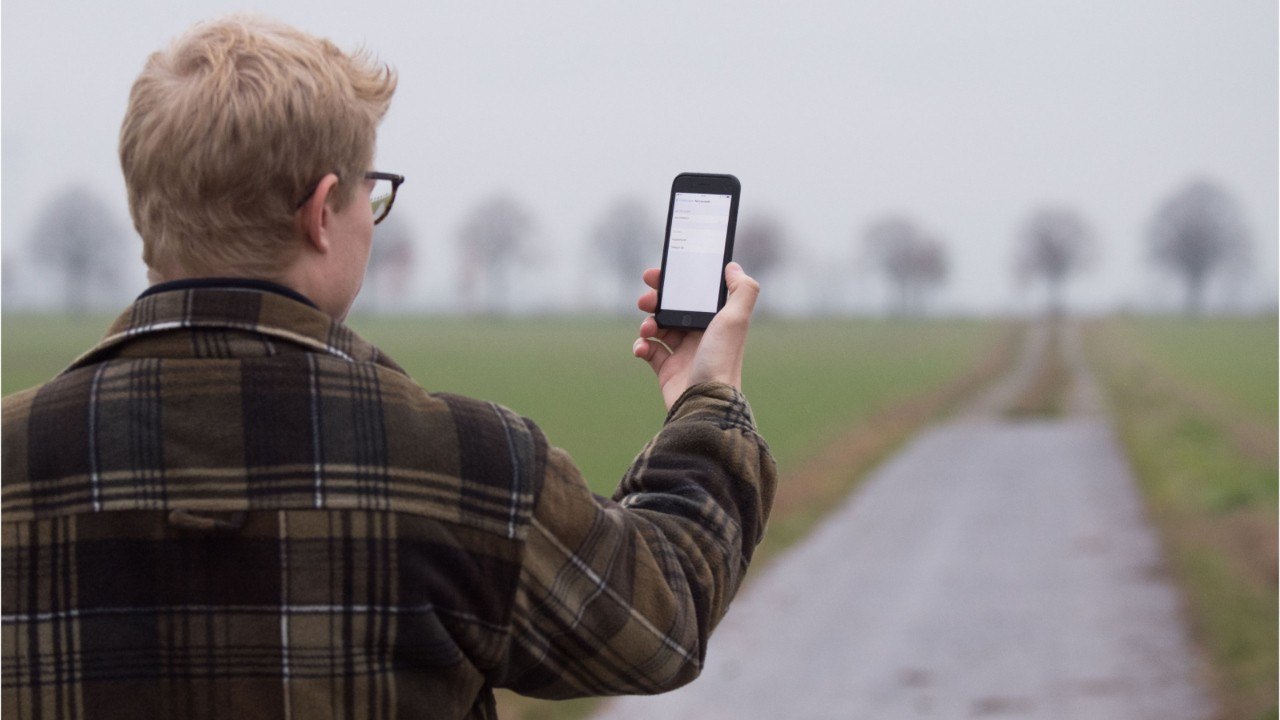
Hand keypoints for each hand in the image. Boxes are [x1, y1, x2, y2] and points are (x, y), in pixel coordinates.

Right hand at [632, 262, 760, 409]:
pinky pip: (649, 350)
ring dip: (647, 323)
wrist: (705, 402)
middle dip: (655, 301)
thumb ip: (742, 290)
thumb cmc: (722, 361)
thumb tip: (733, 267)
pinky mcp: (667, 370)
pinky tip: (642, 348)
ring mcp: (683, 353)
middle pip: (672, 309)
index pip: (694, 294)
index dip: (676, 282)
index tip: (658, 274)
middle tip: (645, 299)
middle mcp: (700, 335)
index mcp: (716, 321)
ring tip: (647, 330)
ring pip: (658, 328)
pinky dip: (641, 345)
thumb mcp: (736, 320)